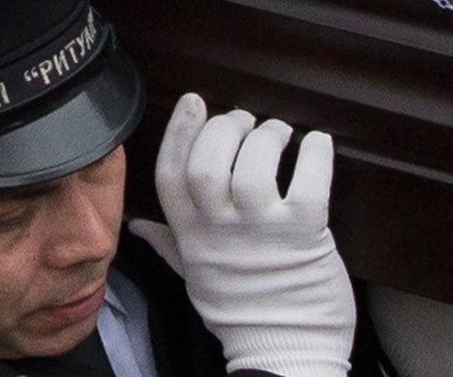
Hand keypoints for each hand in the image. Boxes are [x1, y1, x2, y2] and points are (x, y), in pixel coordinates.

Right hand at [129, 94, 353, 376]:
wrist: (285, 352)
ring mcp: (263, 231)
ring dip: (268, 135)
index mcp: (190, 233)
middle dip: (226, 127)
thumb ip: (167, 242)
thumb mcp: (193, 274)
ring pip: (255, 165)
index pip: (172, 171)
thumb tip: (136, 225)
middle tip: (244, 121)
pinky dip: (316, 155)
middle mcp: (221, 228)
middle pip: (209, 161)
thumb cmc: (238, 312)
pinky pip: (310, 184)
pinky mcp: (306, 236)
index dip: (180, 129)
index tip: (195, 102)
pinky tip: (317, 144)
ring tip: (279, 132)